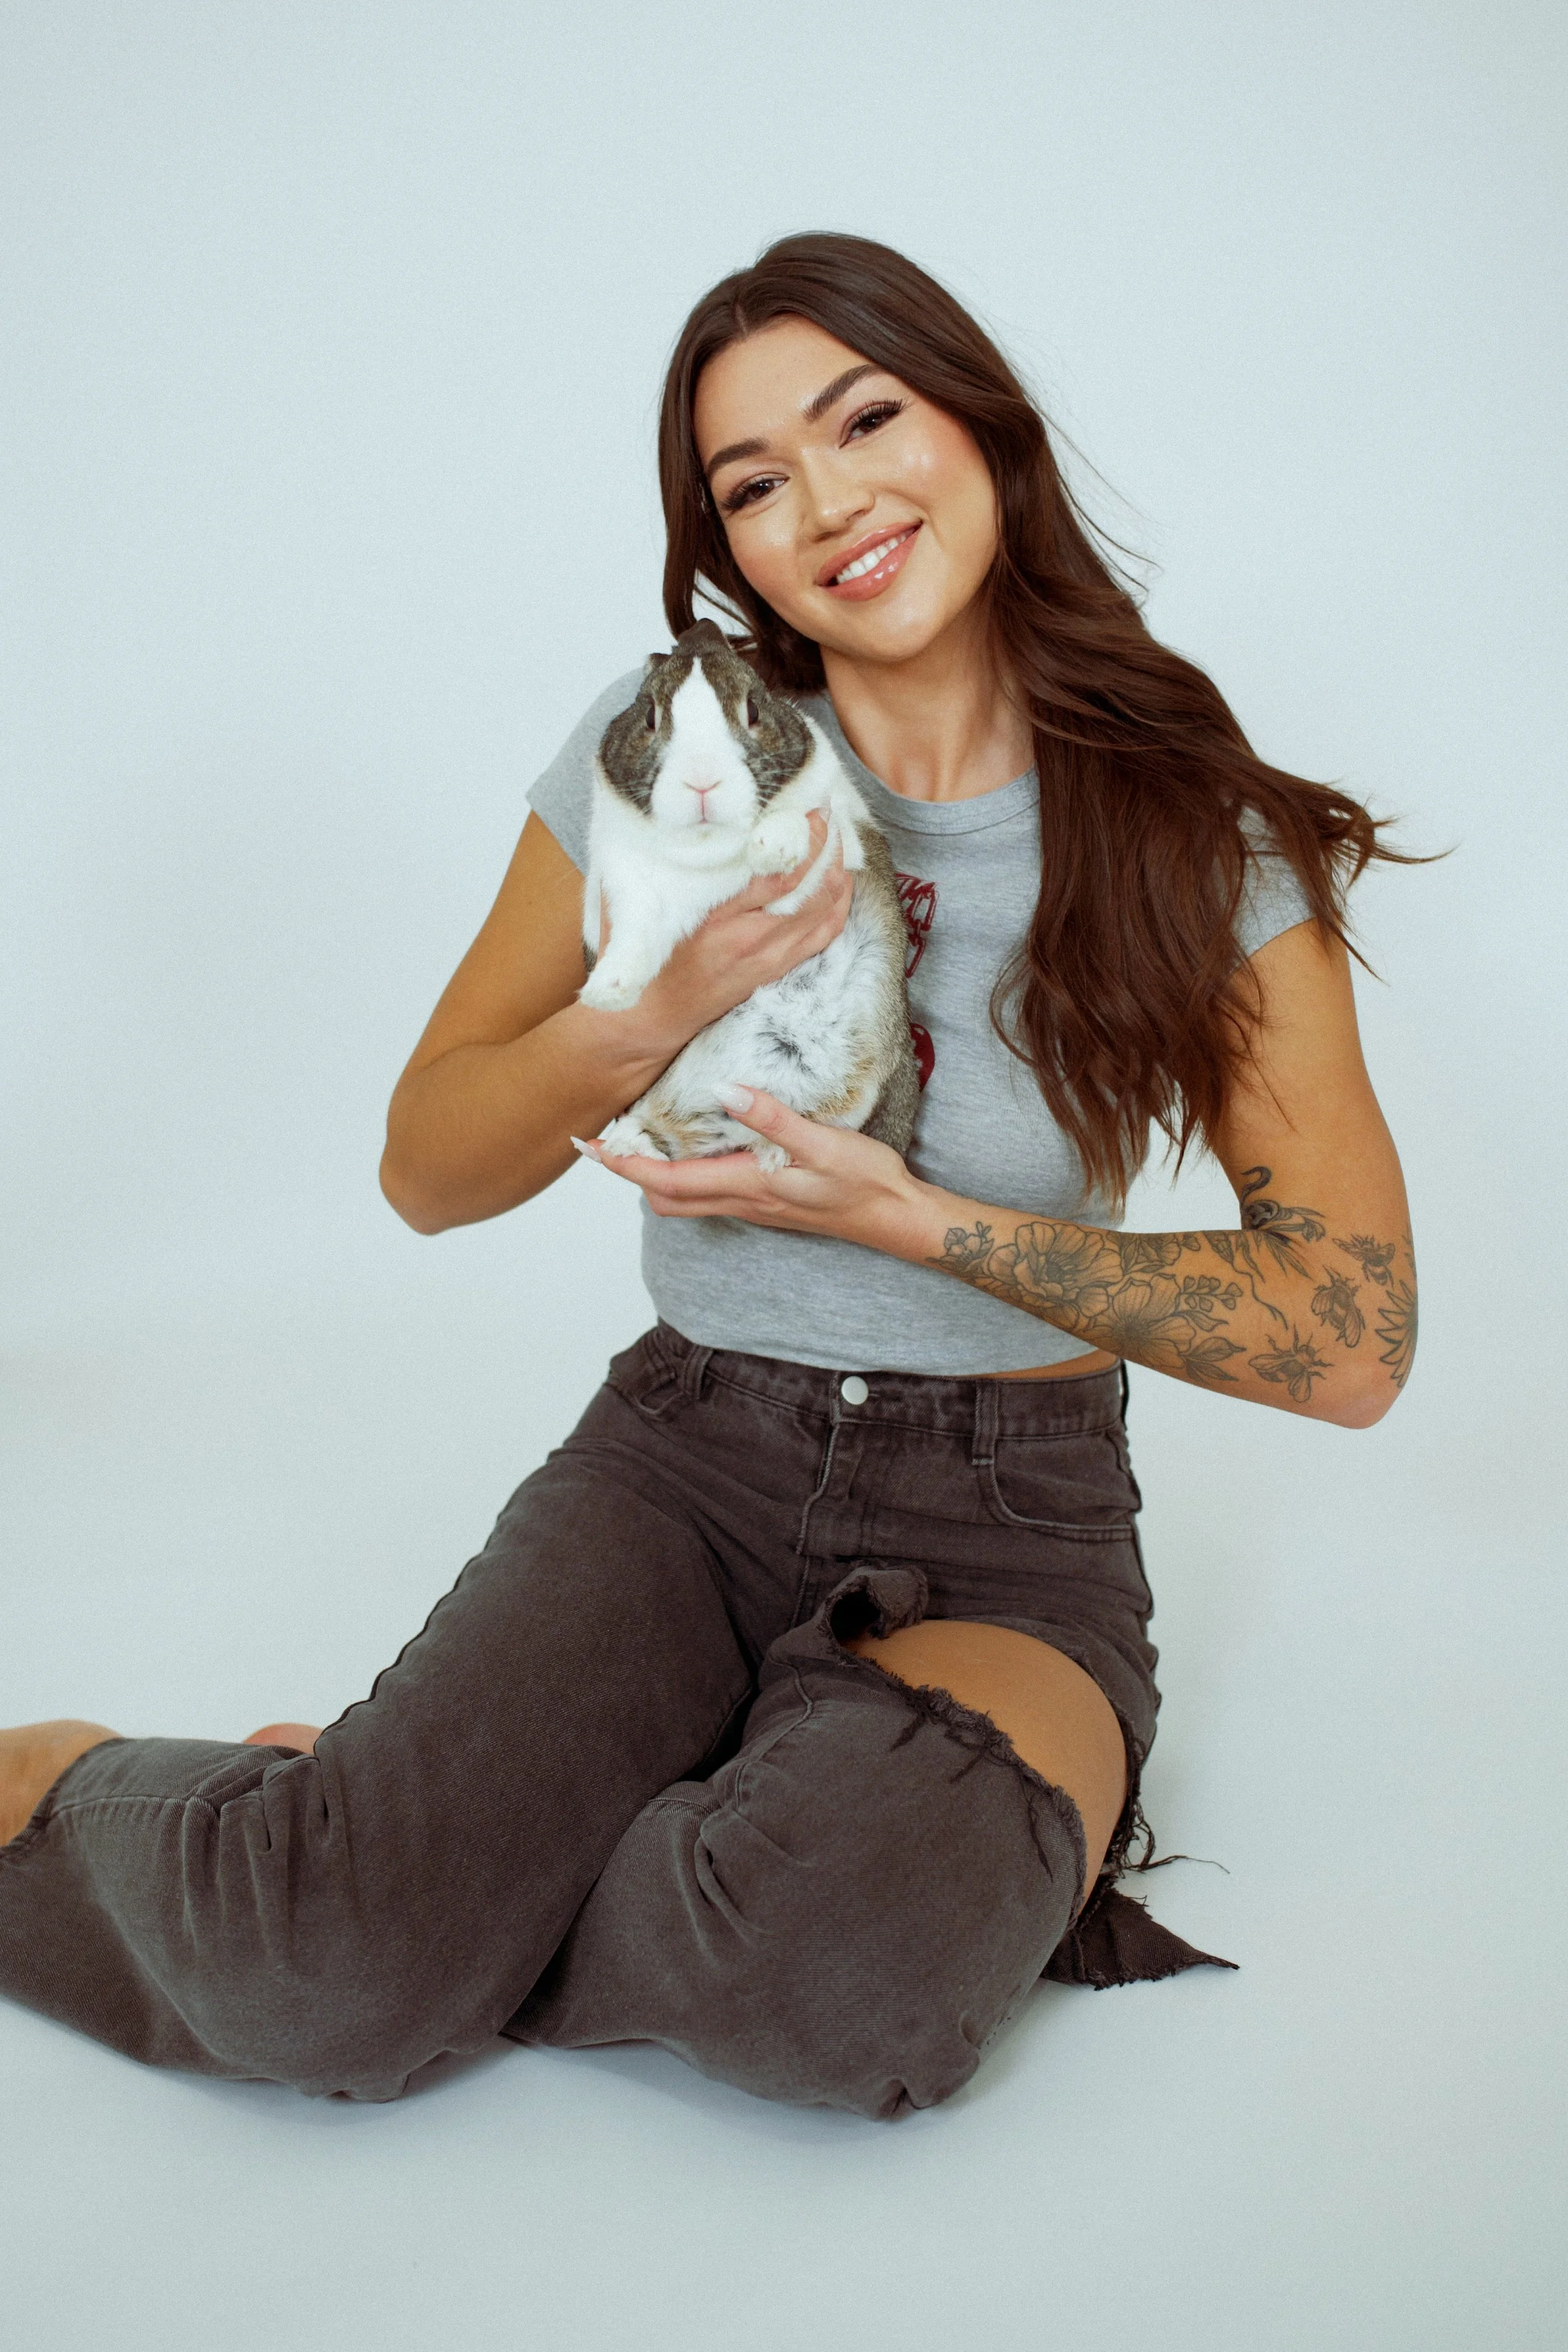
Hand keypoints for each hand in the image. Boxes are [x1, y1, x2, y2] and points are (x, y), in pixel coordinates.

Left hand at [582, 1084, 933, 1256]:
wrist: (895, 1217)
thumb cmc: (864, 1181)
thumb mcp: (822, 1142)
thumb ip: (772, 1118)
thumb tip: (725, 1091)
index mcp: (746, 1185)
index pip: (666, 1179)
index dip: (624, 1164)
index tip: (592, 1146)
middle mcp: (743, 1201)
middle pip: (665, 1197)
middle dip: (630, 1172)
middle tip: (607, 1140)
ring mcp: (755, 1205)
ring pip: (687, 1198)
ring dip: (656, 1174)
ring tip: (642, 1139)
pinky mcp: (768, 1201)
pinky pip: (711, 1193)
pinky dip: (688, 1174)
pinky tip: (695, 1147)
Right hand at [615, 812, 852, 1060]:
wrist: (656, 1015)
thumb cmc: (651, 952)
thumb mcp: (656, 905)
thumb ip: (674, 865)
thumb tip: (692, 817)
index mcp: (717, 919)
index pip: (779, 875)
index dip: (805, 839)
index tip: (809, 809)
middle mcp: (751, 940)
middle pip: (813, 889)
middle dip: (829, 847)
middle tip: (827, 815)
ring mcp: (771, 958)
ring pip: (827, 909)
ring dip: (838, 870)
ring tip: (834, 838)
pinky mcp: (780, 969)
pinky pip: (826, 932)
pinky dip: (839, 901)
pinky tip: (839, 878)